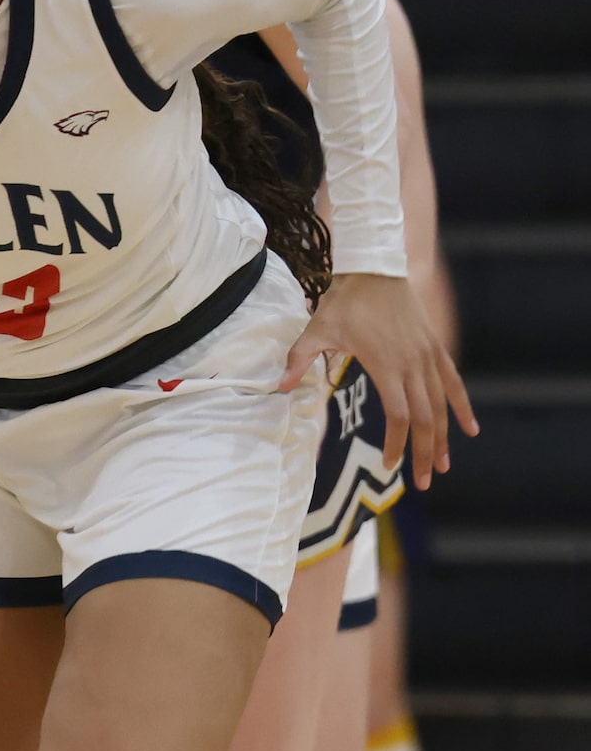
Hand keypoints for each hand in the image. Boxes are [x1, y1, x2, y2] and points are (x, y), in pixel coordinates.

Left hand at [281, 272, 477, 489]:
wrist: (375, 268)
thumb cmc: (344, 302)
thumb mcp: (315, 329)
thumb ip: (298, 360)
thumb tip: (278, 387)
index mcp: (385, 364)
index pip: (399, 414)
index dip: (397, 443)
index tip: (390, 466)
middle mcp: (412, 363)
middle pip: (426, 417)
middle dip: (426, 452)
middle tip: (425, 482)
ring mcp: (427, 355)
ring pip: (442, 404)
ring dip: (445, 436)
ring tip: (445, 465)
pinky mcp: (435, 347)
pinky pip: (453, 382)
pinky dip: (462, 405)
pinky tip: (471, 429)